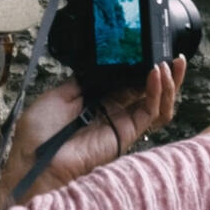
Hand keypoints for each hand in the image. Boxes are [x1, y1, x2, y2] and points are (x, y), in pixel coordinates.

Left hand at [0, 57, 186, 202]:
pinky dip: (157, 92)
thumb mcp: (57, 95)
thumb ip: (82, 80)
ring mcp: (122, 123)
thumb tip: (101, 64)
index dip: (141, 67)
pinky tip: (155, 75)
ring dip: (168, 83)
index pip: (128, 82)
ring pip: (157, 103)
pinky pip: (150, 112)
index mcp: (97, 101)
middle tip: (174, 57)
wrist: (35, 159)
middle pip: (148, 91)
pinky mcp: (127, 133)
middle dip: (165, 74)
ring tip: (170, 65)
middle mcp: (113, 112)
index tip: (148, 49)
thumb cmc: (39, 133)